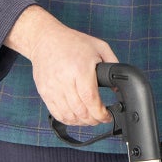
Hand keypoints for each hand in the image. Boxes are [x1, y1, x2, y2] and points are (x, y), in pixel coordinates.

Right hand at [5, 6, 117, 124]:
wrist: (45, 39)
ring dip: (81, 122)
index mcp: (80, 69)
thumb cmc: (73, 42)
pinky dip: (68, 120)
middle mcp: (65, 80)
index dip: (100, 113)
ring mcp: (52, 88)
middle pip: (80, 111)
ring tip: (89, 119)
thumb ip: (113, 65)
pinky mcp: (44, 92)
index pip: (91, 99)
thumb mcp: (100, 47)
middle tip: (100, 119)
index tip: (107, 116)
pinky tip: (76, 117)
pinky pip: (56, 113)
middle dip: (94, 120)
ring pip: (68, 115)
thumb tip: (117, 86)